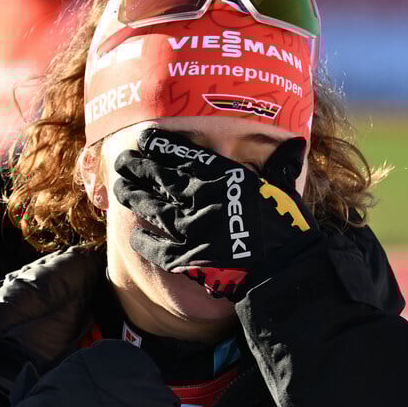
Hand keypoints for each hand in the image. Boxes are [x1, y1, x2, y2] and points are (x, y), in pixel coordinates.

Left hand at [112, 127, 320, 299]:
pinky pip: (157, 247)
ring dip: (133, 197)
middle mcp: (201, 197)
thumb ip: (266, 165)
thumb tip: (284, 143)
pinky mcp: (188, 256)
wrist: (286, 267)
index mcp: (223, 176)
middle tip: (121, 161)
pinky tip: (135, 237)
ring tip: (120, 189)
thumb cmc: (287, 224)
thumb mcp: (279, 183)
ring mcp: (191, 227)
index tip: (144, 139)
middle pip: (159, 177)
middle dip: (136, 167)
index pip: (183, 155)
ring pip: (152, 208)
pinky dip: (144, 242)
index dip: (160, 147)